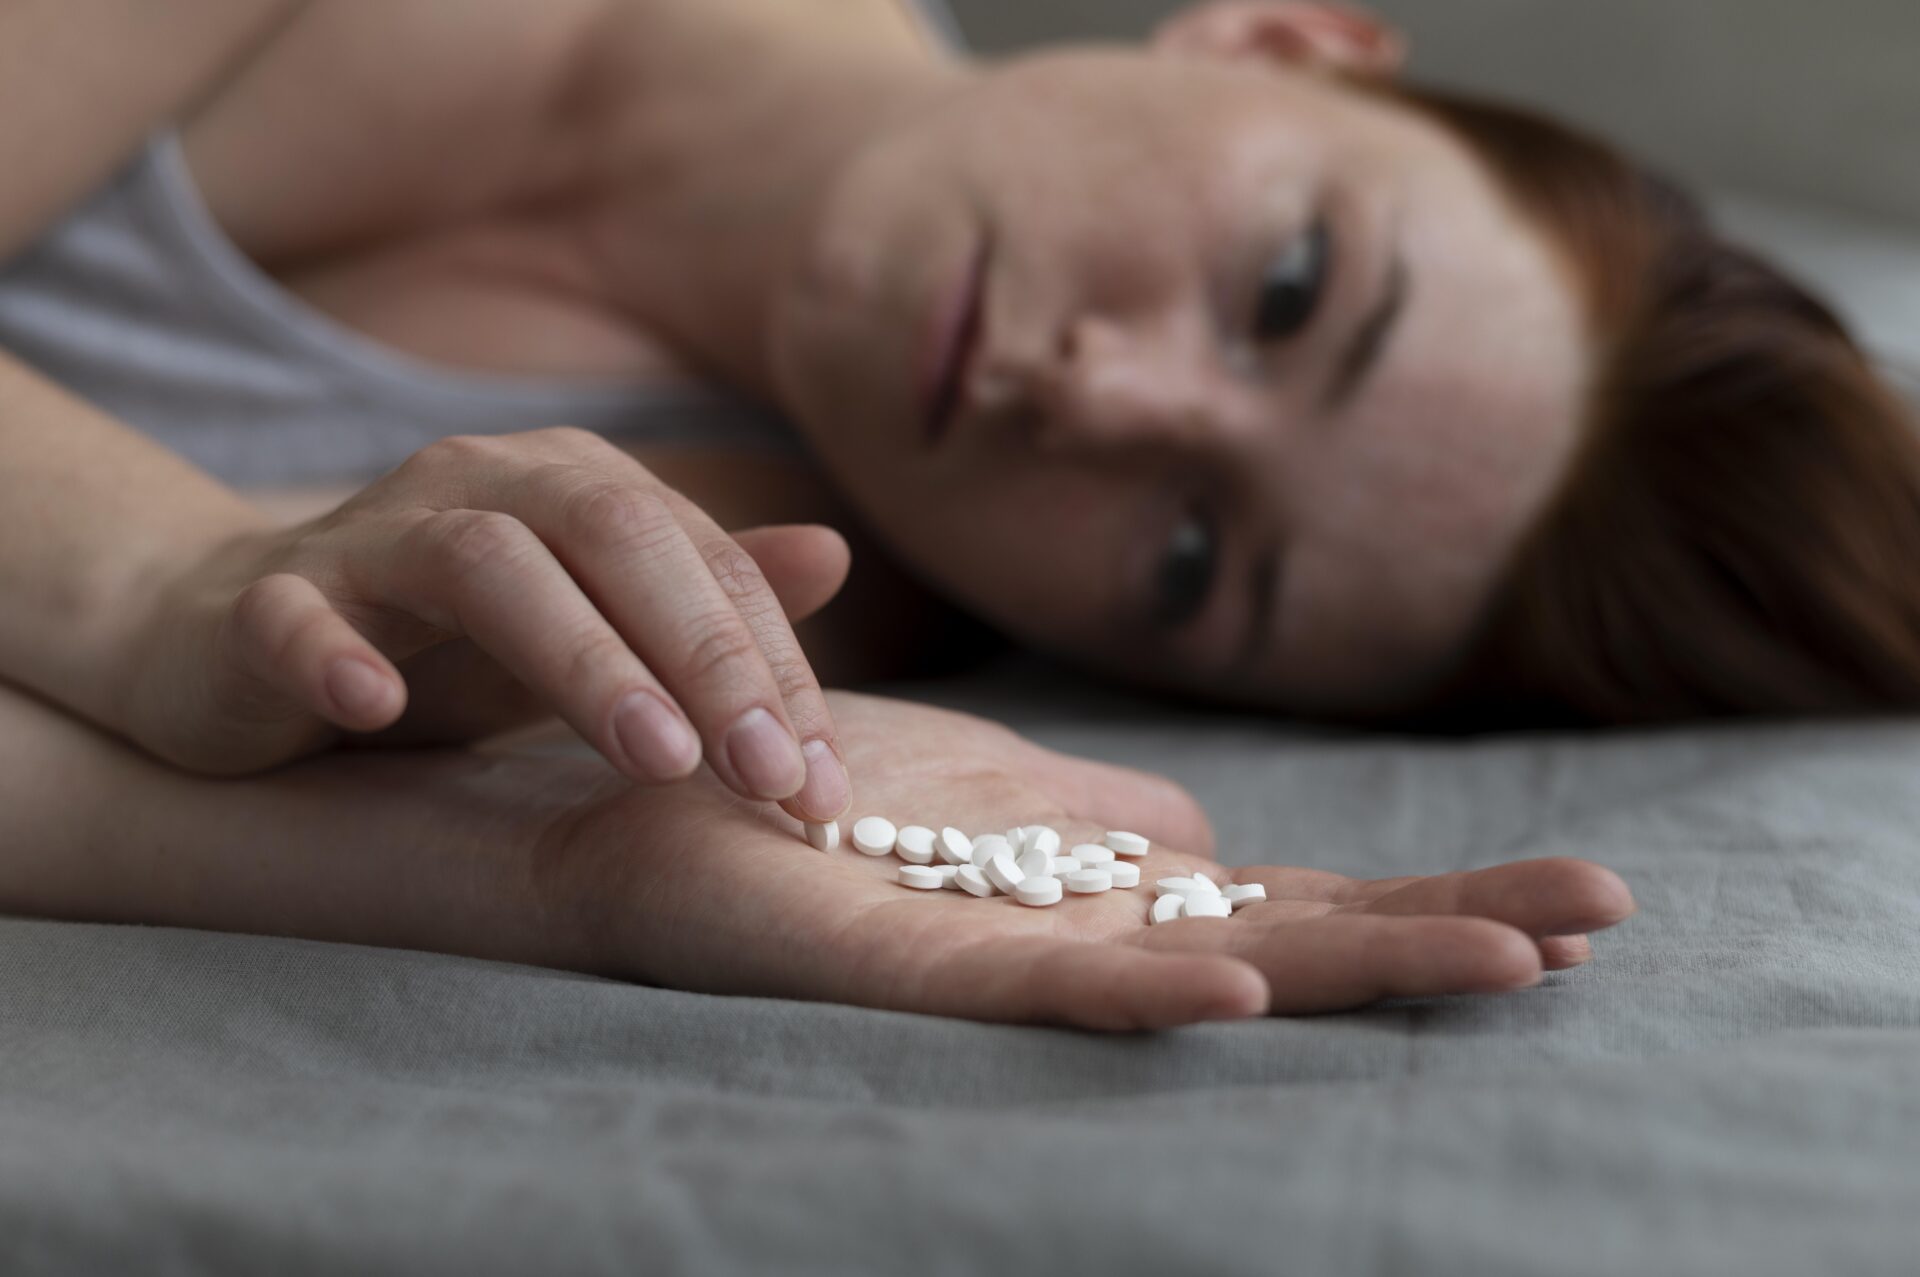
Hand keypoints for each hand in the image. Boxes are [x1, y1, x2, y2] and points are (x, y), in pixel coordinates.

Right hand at [116, 427, 853, 820]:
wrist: (232, 638)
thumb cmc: (442, 643)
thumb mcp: (592, 627)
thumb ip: (701, 599)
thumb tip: (836, 555)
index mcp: (577, 489)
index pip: (705, 566)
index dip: (776, 672)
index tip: (824, 790)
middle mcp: (483, 486)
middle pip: (614, 538)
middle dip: (706, 658)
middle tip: (768, 778)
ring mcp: (368, 536)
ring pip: (483, 564)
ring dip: (578, 657)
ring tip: (655, 759)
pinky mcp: (261, 602)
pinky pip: (293, 616)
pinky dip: (334, 654)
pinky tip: (377, 710)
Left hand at [549, 693, 1636, 1027]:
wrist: (637, 798)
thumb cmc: (810, 788)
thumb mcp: (986, 783)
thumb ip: (1094, 812)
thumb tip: (1201, 835)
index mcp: (1099, 888)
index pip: (1294, 894)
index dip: (1423, 891)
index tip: (1566, 893)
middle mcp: (1072, 935)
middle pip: (1287, 937)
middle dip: (1441, 929)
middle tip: (1602, 923)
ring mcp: (997, 959)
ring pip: (1201, 972)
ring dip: (1345, 968)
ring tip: (1499, 961)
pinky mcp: (902, 966)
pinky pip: (1034, 987)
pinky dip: (1141, 989)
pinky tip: (1238, 987)